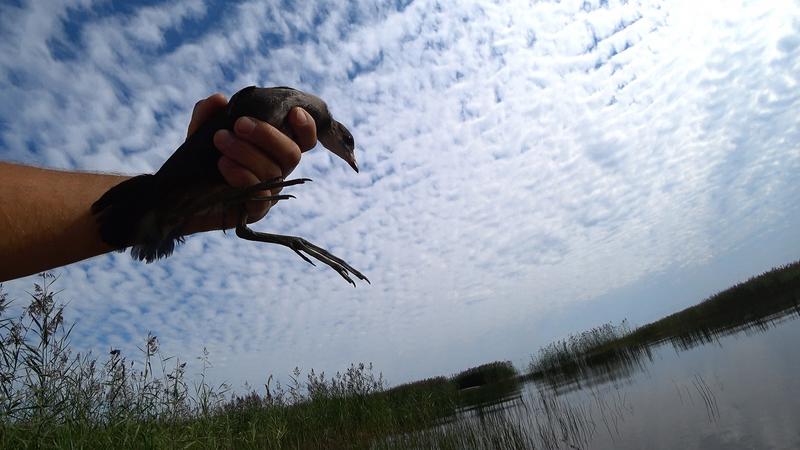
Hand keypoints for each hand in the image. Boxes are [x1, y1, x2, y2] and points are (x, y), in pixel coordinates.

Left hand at [185, 93, 316, 231]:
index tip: (294, 113)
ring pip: (274, 172)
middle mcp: (277, 170)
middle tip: (240, 124)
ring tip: (220, 139)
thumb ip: (208, 115)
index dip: (306, 127)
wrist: (176, 198)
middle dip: (268, 135)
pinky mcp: (255, 211)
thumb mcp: (200, 134)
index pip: (303, 140)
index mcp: (273, 150)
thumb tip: (220, 99)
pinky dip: (244, 177)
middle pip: (292, 153)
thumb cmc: (198, 163)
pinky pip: (261, 196)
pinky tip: (224, 165)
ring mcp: (269, 192)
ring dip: (248, 152)